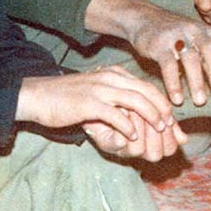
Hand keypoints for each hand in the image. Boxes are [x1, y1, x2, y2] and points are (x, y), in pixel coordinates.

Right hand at [16, 66, 183, 160]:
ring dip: (151, 116)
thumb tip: (135, 113)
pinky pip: (115, 114)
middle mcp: (111, 77)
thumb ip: (116, 98)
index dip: (162, 102)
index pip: (147, 86)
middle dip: (162, 108)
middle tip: (171, 125)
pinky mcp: (89, 103)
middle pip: (147, 90)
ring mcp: (101, 89)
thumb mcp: (97, 91)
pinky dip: (128, 125)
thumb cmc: (68, 97)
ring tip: (159, 129)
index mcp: (115, 74)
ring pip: (136, 100)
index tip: (172, 119)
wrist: (38, 95)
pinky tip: (133, 136)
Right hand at [125, 2, 210, 105]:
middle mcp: (195, 30)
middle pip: (210, 49)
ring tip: (201, 102)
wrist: (144, 18)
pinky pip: (168, 64)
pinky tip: (177, 99)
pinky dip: (173, 82)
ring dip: (196, 81)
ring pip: (190, 58)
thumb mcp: (197, 46)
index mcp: (208, 31)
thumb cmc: (178, 38)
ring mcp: (176, 36)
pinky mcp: (158, 44)